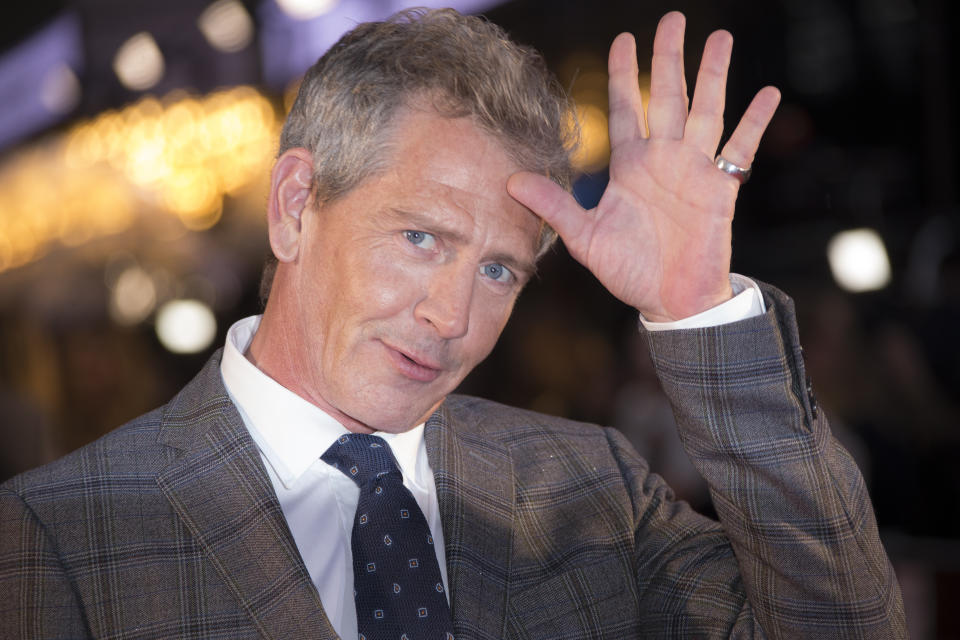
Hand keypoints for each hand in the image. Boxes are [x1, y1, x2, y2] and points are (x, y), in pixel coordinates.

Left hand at [508, 12, 779, 321]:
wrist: (669, 301)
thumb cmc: (628, 271)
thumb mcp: (584, 238)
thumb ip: (553, 207)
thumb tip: (512, 181)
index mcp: (630, 166)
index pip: (627, 109)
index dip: (625, 75)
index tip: (623, 39)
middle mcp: (663, 160)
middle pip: (668, 97)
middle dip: (669, 58)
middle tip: (672, 19)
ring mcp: (694, 171)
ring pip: (705, 111)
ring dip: (713, 76)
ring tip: (720, 38)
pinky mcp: (720, 189)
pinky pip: (740, 150)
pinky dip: (754, 123)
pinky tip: (768, 94)